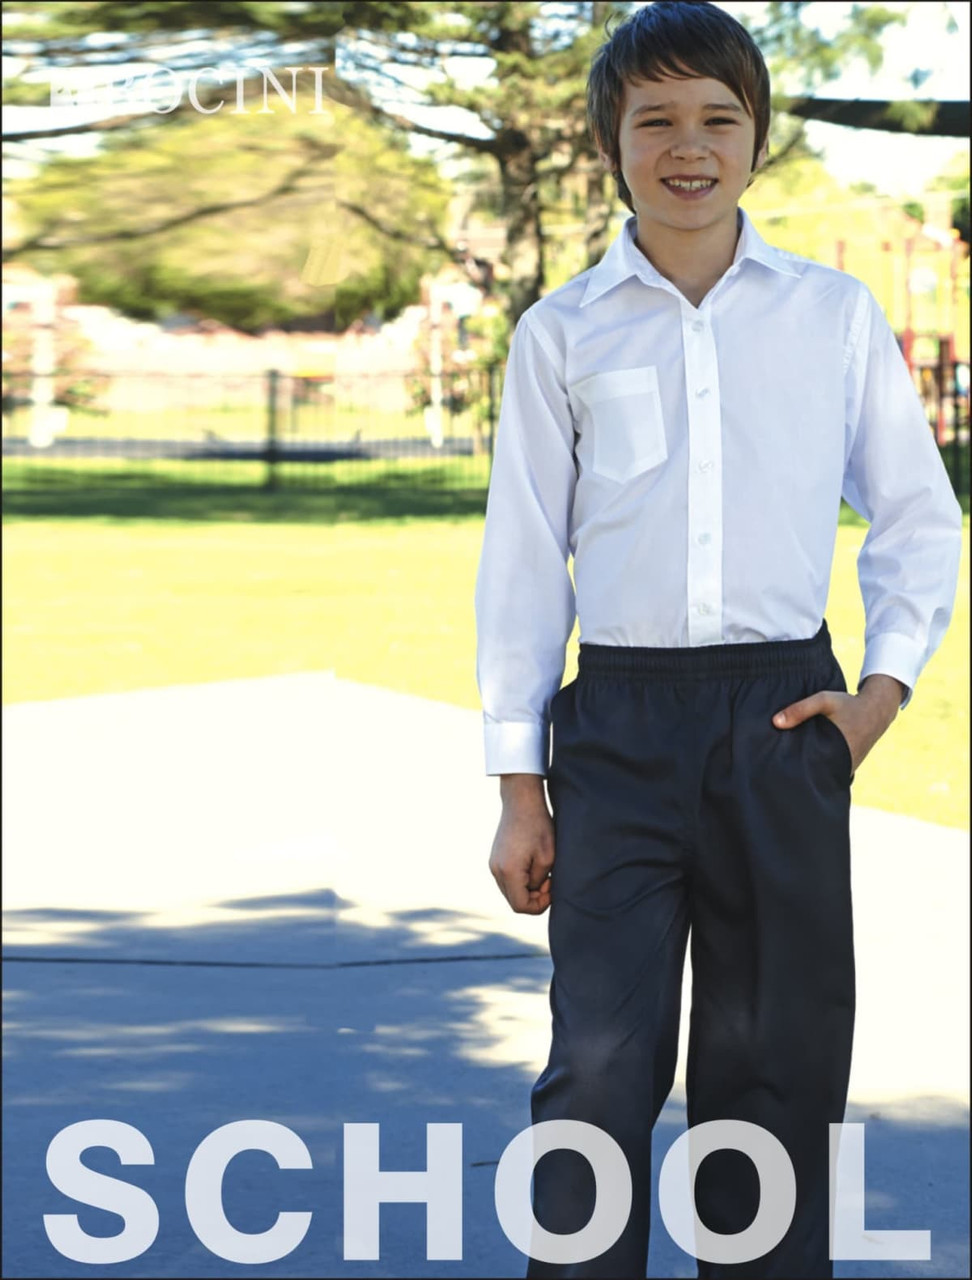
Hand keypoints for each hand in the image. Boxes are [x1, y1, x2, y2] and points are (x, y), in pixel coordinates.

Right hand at [489, 776, 554, 914]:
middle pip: (514, 900)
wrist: (521, 801)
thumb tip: (534, 892)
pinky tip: (533, 865)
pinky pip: (507, 879)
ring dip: (527, 888)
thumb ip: (539, 882)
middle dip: (534, 897)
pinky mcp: (495, 858)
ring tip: (542, 872)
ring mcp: (493, 864)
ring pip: (510, 891)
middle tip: (549, 881)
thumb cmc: (538, 826)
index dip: (539, 905)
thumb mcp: (547, 857)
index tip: (551, 889)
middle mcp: (496, 870)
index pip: (520, 906)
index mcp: (509, 871)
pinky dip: (520, 880)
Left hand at [772, 674, 904, 774]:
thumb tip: (775, 723)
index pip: (807, 768)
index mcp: (835, 750)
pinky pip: (829, 771)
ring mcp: (846, 768)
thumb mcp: (824, 700)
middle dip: (796, 771)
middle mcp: (841, 764)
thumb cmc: (848, 705)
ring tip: (786, 766)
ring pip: (821, 774)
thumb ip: (801, 709)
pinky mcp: (848, 767)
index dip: (791, 768)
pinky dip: (818, 767)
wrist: (876, 710)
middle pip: (812, 773)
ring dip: (807, 770)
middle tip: (775, 768)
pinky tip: (804, 761)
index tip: (774, 766)